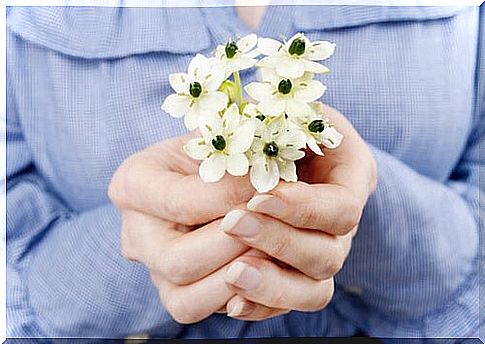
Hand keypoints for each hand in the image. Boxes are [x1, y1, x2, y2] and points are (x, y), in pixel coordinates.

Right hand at [108, 133, 257, 323]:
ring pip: (186, 301)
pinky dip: (244, 297)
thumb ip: (234, 146)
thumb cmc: (218, 149)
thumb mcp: (220, 136)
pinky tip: (269, 268)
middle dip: (235, 243)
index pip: (178, 201)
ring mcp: (155, 270)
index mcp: (133, 185)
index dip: (229, 196)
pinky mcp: (179, 293)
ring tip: (273, 247)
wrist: (208, 175)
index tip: (270, 183)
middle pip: (177, 261)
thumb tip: (271, 173)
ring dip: (241, 277)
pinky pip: (206, 311)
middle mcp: (135, 235)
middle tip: (273, 223)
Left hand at [220, 104, 376, 319]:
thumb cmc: (272, 120)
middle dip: (281, 242)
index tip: (260, 197)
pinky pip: (287, 304)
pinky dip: (261, 305)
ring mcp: (320, 251)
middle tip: (234, 224)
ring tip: (233, 274)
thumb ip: (267, 118)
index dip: (304, 209)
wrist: (268, 148)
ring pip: (314, 290)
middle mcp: (341, 222)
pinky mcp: (296, 275)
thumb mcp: (274, 108)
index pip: (342, 208)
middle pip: (329, 254)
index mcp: (351, 175)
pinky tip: (231, 301)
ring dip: (274, 285)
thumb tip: (241, 133)